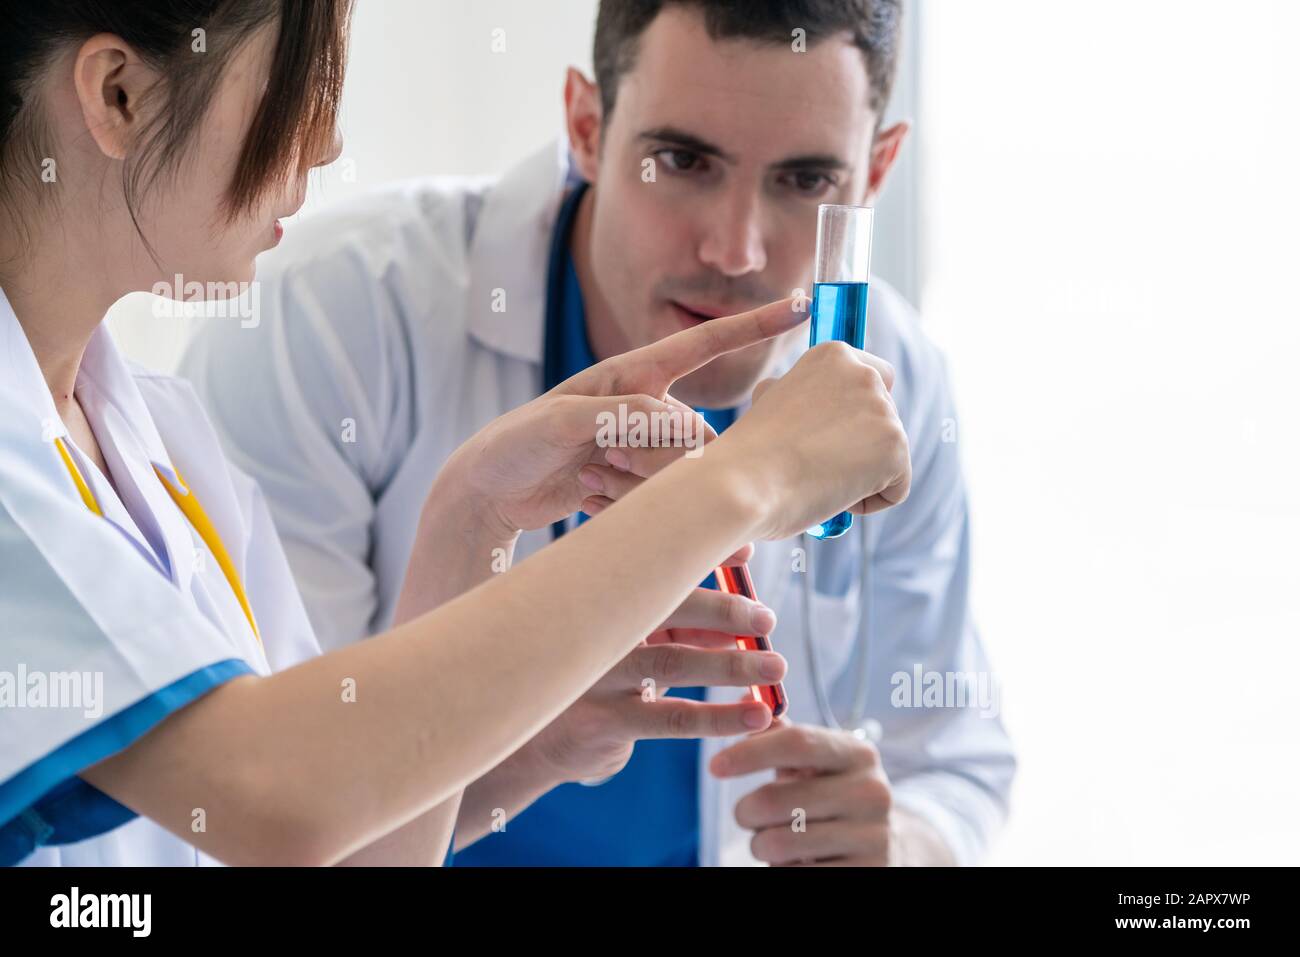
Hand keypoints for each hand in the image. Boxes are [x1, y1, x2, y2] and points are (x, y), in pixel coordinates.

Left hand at [436, 299, 805, 537]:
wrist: (486, 492)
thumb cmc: (517, 442)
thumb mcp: (565, 421)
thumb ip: (628, 419)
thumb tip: (693, 435)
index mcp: (635, 375)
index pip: (705, 345)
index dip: (754, 325)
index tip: (801, 306)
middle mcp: (647, 410)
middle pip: (698, 436)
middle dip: (658, 458)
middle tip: (602, 461)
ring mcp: (645, 450)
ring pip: (680, 477)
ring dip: (634, 486)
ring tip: (585, 478)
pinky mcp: (637, 488)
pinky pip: (659, 504)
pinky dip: (621, 505)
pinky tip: (583, 496)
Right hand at [524, 563, 786, 785]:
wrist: (533, 745)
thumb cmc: (598, 687)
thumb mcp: (631, 651)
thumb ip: (680, 631)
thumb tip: (742, 619)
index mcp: (603, 600)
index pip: (655, 568)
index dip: (702, 554)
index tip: (748, 550)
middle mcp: (595, 628)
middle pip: (666, 608)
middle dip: (723, 610)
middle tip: (767, 618)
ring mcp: (594, 675)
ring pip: (672, 663)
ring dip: (731, 664)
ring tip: (776, 667)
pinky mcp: (600, 722)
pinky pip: (670, 718)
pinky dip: (719, 717)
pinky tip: (756, 716)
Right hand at [707, 341, 911, 540]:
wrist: (742, 482)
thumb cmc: (749, 452)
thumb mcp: (772, 402)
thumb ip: (806, 394)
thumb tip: (814, 407)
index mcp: (833, 355)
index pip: (876, 379)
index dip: (854, 416)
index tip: (823, 435)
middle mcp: (864, 374)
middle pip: (885, 420)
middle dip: (859, 446)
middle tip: (812, 462)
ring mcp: (884, 411)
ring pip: (888, 456)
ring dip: (859, 475)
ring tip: (815, 477)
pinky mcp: (896, 448)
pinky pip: (896, 489)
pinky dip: (867, 502)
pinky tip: (831, 494)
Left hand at [711, 720, 923, 866]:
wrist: (879, 844)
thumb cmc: (831, 793)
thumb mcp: (814, 761)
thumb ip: (779, 732)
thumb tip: (745, 697)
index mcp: (858, 754)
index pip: (796, 742)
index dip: (749, 752)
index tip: (715, 766)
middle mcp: (871, 791)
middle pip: (776, 799)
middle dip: (746, 811)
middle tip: (747, 814)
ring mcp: (872, 836)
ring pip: (778, 842)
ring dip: (761, 843)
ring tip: (775, 838)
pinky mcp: (865, 872)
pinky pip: (794, 873)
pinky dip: (781, 868)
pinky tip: (797, 859)